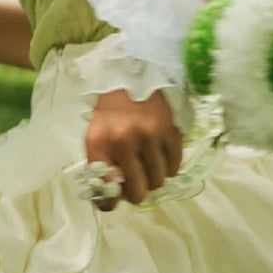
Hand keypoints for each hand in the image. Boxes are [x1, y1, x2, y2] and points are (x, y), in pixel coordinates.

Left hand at [84, 89, 183, 210]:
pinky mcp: (172, 131)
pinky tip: (161, 154)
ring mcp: (151, 137)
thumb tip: (113, 198)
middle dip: (137, 191)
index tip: (115, 198)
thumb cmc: (112, 108)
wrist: (135, 71)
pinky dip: (169, 166)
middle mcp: (125, 141)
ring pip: (159, 181)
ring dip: (154, 177)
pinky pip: (175, 166)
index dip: (111, 201)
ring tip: (149, 163)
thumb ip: (103, 165)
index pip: (105, 191)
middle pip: (138, 192)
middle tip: (137, 181)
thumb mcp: (97, 134)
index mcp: (100, 143)